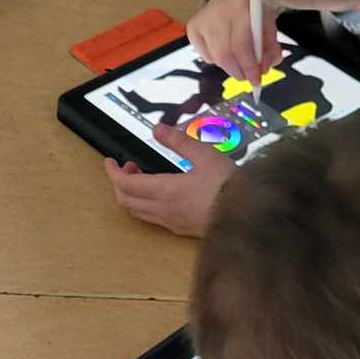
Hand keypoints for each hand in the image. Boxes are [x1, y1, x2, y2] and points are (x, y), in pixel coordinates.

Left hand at [102, 124, 238, 237]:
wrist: (249, 215)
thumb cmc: (229, 185)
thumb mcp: (204, 155)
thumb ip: (178, 141)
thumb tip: (157, 128)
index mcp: (165, 191)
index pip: (125, 184)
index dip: (113, 172)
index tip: (110, 162)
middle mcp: (163, 210)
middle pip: (126, 201)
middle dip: (120, 183)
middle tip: (129, 167)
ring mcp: (171, 222)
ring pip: (138, 212)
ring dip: (132, 195)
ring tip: (143, 177)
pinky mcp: (181, 229)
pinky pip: (153, 219)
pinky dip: (146, 205)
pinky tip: (160, 194)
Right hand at [187, 0, 282, 89]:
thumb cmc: (252, 12)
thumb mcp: (268, 25)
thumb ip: (269, 48)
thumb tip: (263, 69)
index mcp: (240, 6)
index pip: (240, 45)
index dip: (249, 66)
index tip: (256, 79)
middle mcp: (217, 11)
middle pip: (224, 54)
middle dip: (238, 71)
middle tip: (247, 77)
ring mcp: (202, 19)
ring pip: (214, 57)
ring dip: (230, 66)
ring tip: (240, 62)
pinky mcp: (193, 27)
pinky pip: (205, 55)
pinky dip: (217, 59)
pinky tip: (225, 49)